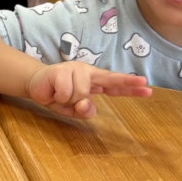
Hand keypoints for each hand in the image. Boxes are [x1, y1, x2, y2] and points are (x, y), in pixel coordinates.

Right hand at [26, 62, 150, 118]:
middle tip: (144, 82)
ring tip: (59, 95)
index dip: (130, 86)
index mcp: (93, 81)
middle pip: (109, 78)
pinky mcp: (62, 70)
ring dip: (68, 100)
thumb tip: (85, 103)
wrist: (35, 84)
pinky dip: (59, 97)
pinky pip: (67, 92)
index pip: (114, 85)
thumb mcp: (71, 110)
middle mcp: (87, 72)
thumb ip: (82, 111)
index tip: (147, 86)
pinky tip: (53, 91)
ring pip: (81, 93)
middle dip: (127, 81)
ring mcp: (75, 69)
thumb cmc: (56, 95)